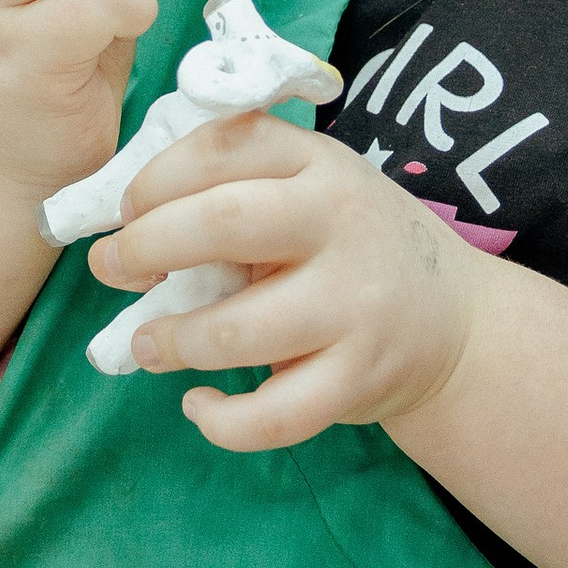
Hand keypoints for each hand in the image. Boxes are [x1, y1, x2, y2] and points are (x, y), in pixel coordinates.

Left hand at [88, 112, 483, 452]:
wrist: (455, 321)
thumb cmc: (351, 245)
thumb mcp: (312, 187)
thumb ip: (235, 186)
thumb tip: (122, 221)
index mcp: (319, 164)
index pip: (222, 146)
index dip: (154, 179)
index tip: (126, 211)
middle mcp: (340, 223)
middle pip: (222, 222)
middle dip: (145, 247)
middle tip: (111, 268)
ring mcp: (354, 305)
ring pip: (237, 329)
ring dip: (171, 341)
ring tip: (147, 344)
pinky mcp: (357, 379)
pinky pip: (273, 415)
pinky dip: (220, 420)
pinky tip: (199, 404)